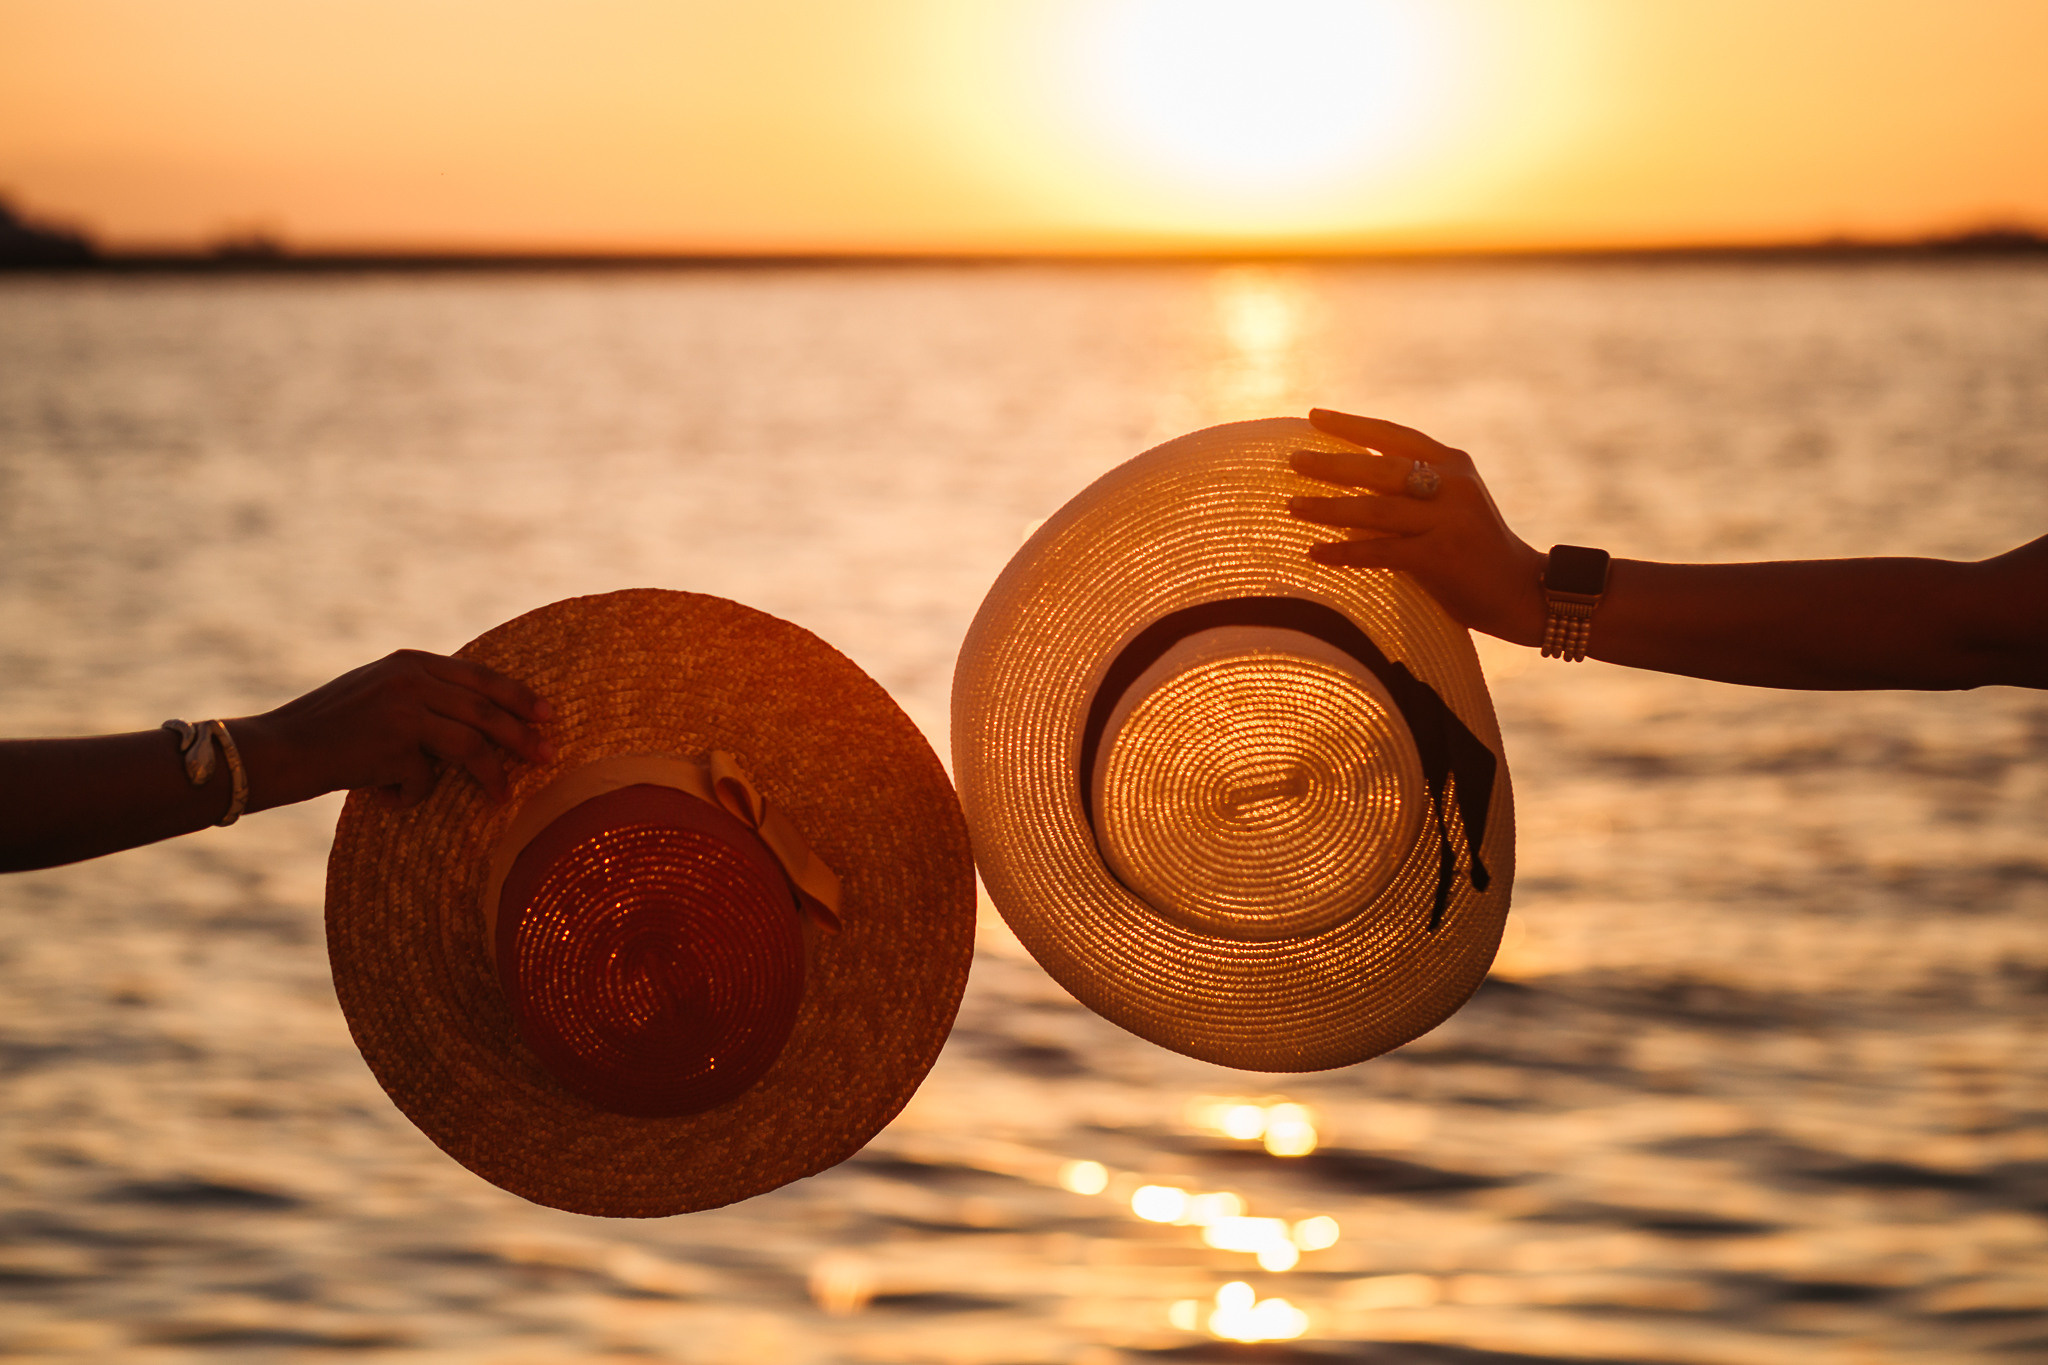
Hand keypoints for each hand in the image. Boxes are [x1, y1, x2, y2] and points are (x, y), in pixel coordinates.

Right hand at [235, 650, 553, 809]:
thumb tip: (481, 718)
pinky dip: (412, 795)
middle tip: (548, 754)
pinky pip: (425, 779)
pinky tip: (388, 797)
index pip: (480, 676)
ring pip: (470, 745)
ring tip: (501, 796)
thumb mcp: (379, 693)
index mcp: (410, 661)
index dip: (517, 696)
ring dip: (491, 775)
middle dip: (521, 735)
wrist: (278, 749)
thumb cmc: (330, 729)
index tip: (547, 713)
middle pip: (486, 709)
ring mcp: (403, 709)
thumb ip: (423, 695)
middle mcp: (410, 678)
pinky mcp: (393, 744)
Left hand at [1288, 409, 1547, 645]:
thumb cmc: (1474, 550)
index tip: (1313, 417)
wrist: (1522, 592)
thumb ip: (1413, 488)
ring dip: (1329, 508)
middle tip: (1293, 460)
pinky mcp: (1442, 556)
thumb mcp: (1450, 504)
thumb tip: (1349, 479)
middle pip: (1380, 468)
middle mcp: (1453, 484)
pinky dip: (1345, 552)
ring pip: (1376, 508)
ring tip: (1292, 505)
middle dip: (1332, 464)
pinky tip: (1316, 553)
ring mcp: (1449, 519)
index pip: (1395, 436)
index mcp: (1454, 463)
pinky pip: (1381, 551)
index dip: (1353, 425)